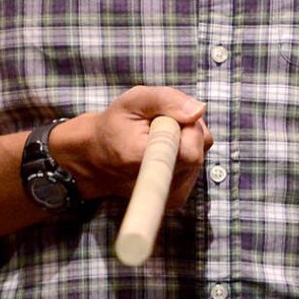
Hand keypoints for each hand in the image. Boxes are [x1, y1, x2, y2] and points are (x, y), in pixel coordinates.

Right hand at [49, 85, 212, 204]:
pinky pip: (196, 165)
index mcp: (145, 161)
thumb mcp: (133, 101)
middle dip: (185, 126)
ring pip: (200, 153)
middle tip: (157, 124)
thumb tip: (199, 111)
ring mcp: (172, 195)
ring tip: (156, 138)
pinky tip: (162, 150)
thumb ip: (167, 100)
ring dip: (184, 139)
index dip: (182, 124)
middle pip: (200, 145)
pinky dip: (183, 152)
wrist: (97, 158)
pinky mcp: (178, 198)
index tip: (160, 120)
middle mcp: (161, 185)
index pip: (191, 147)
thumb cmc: (115, 126)